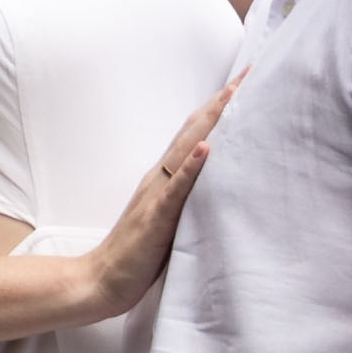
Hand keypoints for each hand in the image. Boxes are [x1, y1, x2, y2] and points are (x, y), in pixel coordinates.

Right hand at [89, 78, 238, 317]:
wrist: (102, 279)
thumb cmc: (139, 253)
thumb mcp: (170, 217)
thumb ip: (187, 195)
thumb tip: (214, 180)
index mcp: (165, 178)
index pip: (196, 134)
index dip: (219, 108)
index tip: (244, 83)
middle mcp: (160, 177)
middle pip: (194, 130)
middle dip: (221, 101)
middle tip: (249, 73)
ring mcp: (157, 194)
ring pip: (186, 149)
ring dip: (211, 121)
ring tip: (233, 94)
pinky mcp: (156, 217)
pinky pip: (175, 188)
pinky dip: (191, 166)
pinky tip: (206, 148)